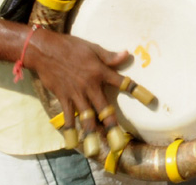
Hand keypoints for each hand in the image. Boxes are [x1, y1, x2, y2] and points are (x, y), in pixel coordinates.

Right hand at [26, 29, 135, 149]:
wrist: (45, 51)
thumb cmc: (71, 47)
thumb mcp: (93, 48)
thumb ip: (109, 56)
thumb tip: (126, 54)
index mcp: (100, 72)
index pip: (123, 83)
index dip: (137, 91)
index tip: (150, 100)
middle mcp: (90, 86)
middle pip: (104, 108)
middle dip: (112, 125)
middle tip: (119, 142)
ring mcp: (76, 94)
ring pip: (86, 117)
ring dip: (91, 133)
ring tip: (95, 149)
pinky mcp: (63, 98)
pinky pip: (68, 116)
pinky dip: (70, 129)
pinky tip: (72, 142)